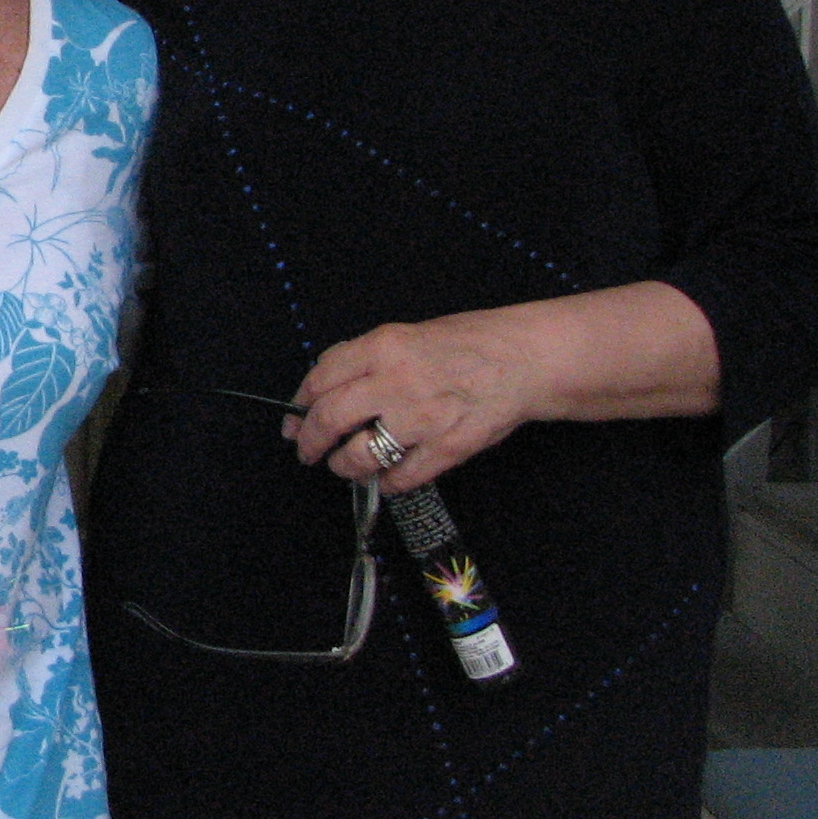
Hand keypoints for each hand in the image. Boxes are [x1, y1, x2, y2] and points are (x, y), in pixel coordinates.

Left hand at [289, 312, 542, 491]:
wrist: (523, 359)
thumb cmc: (465, 344)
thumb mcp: (404, 335)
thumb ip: (363, 360)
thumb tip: (322, 389)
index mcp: (383, 347)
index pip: (320, 379)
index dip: (299, 404)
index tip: (294, 418)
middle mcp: (397, 382)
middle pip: (329, 420)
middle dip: (309, 442)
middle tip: (306, 451)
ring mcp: (422, 419)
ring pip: (359, 456)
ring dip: (343, 467)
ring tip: (343, 466)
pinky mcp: (447, 448)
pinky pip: (400, 478)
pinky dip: (386, 483)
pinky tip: (385, 477)